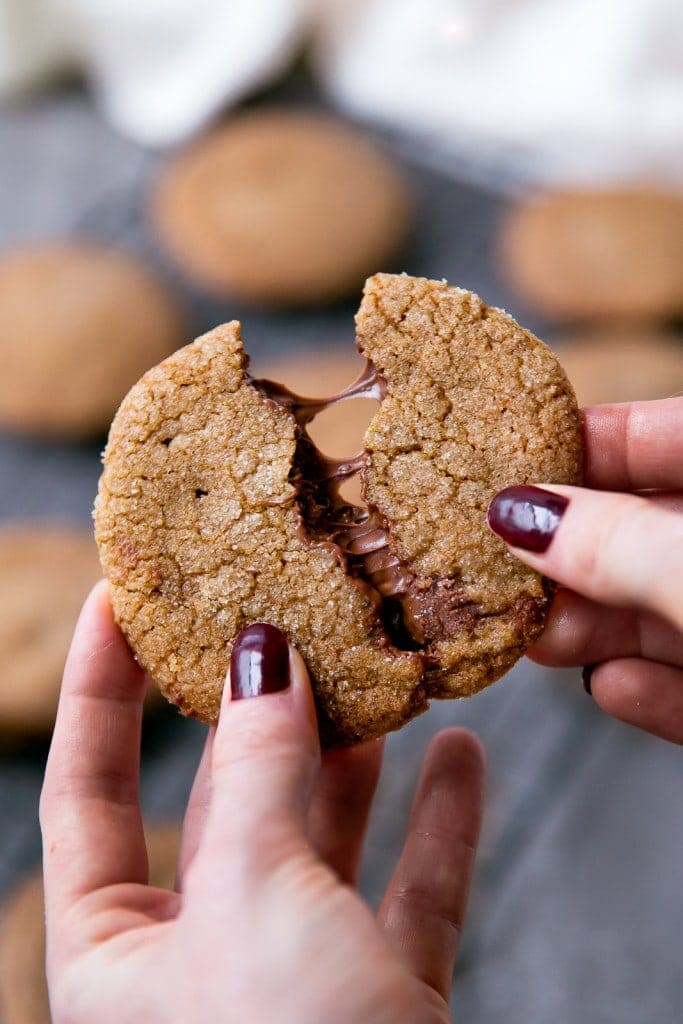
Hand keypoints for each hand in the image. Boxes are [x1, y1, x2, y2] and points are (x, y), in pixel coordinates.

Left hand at [40, 583, 483, 1023]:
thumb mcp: (253, 897)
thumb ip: (257, 771)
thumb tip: (258, 659)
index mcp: (114, 946)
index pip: (89, 783)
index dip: (100, 684)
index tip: (125, 594)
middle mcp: (196, 955)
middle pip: (221, 796)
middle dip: (256, 709)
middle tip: (280, 615)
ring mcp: (292, 977)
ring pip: (319, 838)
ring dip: (355, 758)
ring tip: (377, 675)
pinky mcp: (376, 999)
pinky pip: (403, 892)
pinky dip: (433, 823)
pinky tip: (458, 757)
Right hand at [487, 396, 682, 742]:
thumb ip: (615, 544)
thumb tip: (519, 515)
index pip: (666, 435)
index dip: (587, 442)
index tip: (510, 462)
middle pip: (652, 533)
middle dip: (576, 556)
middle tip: (500, 566)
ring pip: (667, 611)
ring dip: (600, 628)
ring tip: (538, 638)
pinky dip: (653, 690)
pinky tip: (612, 688)